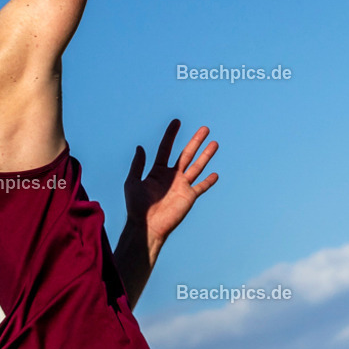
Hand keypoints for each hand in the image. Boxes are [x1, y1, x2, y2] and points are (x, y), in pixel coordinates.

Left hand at [124, 119, 218, 248]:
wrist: (146, 226)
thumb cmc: (137, 206)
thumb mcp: (133, 182)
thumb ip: (138, 165)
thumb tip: (140, 147)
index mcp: (157, 171)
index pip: (166, 148)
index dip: (171, 135)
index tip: (176, 121)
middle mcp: (172, 176)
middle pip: (186, 154)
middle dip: (195, 141)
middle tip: (204, 128)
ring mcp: (181, 186)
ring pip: (197, 166)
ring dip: (206, 155)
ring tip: (214, 143)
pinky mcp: (189, 197)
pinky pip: (201, 187)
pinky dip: (208, 181)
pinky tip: (215, 174)